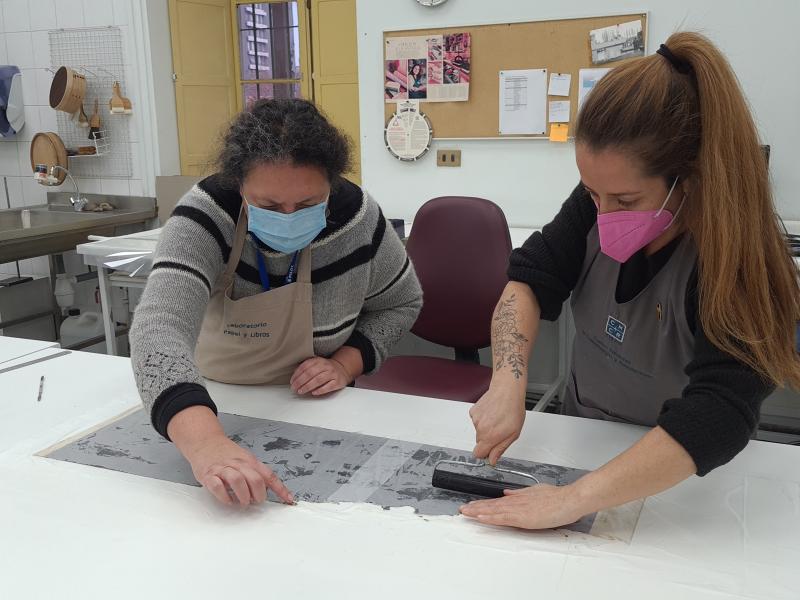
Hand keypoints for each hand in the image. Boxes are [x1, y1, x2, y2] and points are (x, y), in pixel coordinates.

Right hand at [184, 433, 294, 505]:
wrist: (205, 441)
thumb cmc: (226, 453)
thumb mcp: (245, 459)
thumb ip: (255, 472)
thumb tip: (268, 489)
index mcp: (250, 461)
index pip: (269, 475)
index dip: (280, 489)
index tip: (289, 500)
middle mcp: (238, 464)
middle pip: (255, 479)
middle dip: (259, 494)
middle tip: (256, 501)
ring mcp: (223, 469)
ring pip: (237, 481)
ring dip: (243, 496)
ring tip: (243, 502)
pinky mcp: (208, 475)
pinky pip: (217, 486)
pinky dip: (224, 497)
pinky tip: (228, 500)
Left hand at [290, 357, 351, 395]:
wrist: (342, 369)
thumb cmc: (325, 369)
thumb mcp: (316, 364)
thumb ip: (306, 368)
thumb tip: (294, 377)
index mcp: (318, 360)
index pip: (305, 366)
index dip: (297, 374)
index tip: (292, 381)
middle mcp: (325, 366)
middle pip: (310, 373)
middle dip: (300, 381)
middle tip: (294, 388)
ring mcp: (332, 373)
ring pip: (318, 380)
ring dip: (308, 386)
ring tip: (301, 391)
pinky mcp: (337, 382)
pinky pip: (328, 386)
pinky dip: (320, 390)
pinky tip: (314, 393)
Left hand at [459, 484, 585, 529]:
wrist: (569, 499)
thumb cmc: (557, 497)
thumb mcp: (536, 491)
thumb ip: (520, 493)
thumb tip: (507, 493)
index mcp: (519, 498)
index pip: (496, 502)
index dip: (483, 504)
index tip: (472, 505)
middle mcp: (516, 502)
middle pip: (492, 505)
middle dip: (475, 507)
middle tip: (462, 509)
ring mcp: (518, 509)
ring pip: (494, 510)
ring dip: (478, 512)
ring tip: (465, 512)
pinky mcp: (523, 517)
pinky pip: (502, 518)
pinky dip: (490, 517)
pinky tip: (480, 517)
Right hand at [469, 384, 525, 464]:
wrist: (507, 390)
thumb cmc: (513, 409)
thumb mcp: (513, 434)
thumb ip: (500, 449)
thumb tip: (492, 460)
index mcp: (490, 436)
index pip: (478, 454)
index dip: (485, 454)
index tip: (490, 451)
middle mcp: (480, 428)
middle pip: (479, 442)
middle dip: (488, 440)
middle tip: (500, 431)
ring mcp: (475, 419)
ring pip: (478, 431)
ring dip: (486, 428)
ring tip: (497, 419)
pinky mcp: (473, 411)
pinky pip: (476, 421)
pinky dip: (483, 419)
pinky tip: (492, 413)